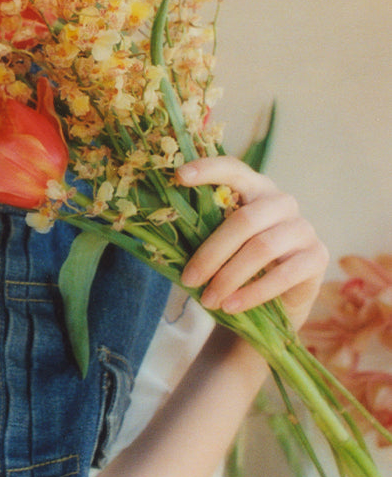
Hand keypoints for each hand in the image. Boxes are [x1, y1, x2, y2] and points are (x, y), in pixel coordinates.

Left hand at [176, 156, 328, 329]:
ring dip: (229, 277)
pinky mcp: (316, 256)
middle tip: (188, 280)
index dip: (208, 169)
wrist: (274, 304)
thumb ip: (201, 231)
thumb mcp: (218, 246)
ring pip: (262, 248)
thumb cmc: (236, 267)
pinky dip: (253, 293)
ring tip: (208, 301)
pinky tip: (231, 306)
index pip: (233, 170)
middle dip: (211, 253)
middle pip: (244, 220)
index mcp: (254, 189)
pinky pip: (284, 274)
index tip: (178, 177)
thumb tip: (159, 232)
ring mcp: (303, 228)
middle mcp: (282, 202)